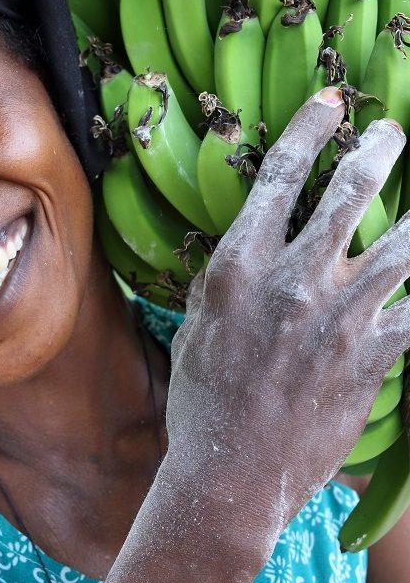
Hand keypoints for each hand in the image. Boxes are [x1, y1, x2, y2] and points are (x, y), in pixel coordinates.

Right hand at [166, 87, 407, 548]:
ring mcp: (339, 318)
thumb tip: (245, 257)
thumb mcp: (195, 329)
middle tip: (393, 132)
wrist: (229, 477)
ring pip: (404, 245)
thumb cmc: (202, 404)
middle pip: (351, 193)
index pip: (280, 176)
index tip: (329, 105)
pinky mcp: (373, 358)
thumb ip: (224, 285)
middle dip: (380, 150)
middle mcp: (293, 281)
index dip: (310, 130)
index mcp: (240, 268)